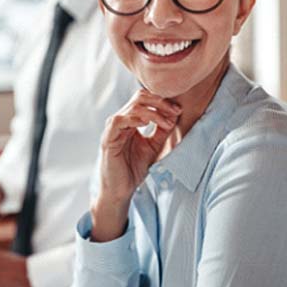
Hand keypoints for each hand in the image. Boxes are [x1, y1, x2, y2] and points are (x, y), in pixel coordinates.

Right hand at [91, 89, 180, 240]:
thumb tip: (174, 114)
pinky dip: (133, 118)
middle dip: (160, 102)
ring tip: (166, 122)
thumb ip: (162, 130)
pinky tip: (146, 123)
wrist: (121, 189)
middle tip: (175, 111)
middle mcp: (121, 120)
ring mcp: (113, 128)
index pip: (146, 99)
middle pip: (139, 97)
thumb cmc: (134, 168)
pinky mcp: (108, 138)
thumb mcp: (154, 146)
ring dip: (153, 112)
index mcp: (130, 120)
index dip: (163, 101)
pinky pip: (119, 121)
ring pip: (132, 107)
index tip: (178, 110)